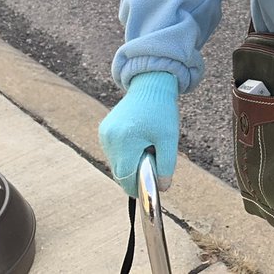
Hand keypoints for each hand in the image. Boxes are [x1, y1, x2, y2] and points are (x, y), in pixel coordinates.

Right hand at [98, 71, 179, 196]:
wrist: (150, 85)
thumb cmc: (162, 111)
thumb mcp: (169, 139)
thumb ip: (165, 165)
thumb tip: (162, 188)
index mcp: (126, 142)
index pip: (126, 177)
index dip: (137, 187)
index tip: (149, 188)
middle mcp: (110, 139)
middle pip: (119, 172)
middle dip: (135, 174)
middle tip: (151, 164)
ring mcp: (105, 134)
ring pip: (115, 162)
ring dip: (129, 163)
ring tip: (146, 147)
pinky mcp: (104, 130)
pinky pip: (113, 151)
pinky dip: (124, 153)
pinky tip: (137, 140)